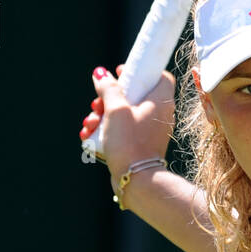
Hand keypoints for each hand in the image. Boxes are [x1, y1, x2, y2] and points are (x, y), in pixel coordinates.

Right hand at [80, 65, 175, 182]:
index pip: (159, 76)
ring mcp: (149, 130)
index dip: (140, 71)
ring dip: (102, 115)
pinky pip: (123, 130)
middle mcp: (159, 114)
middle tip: (97, 104)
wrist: (137, 180)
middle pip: (134, 95)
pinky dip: (107, 130)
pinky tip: (89, 135)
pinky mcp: (139, 144)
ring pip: (124, 113)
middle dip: (109, 98)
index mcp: (161, 101)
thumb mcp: (115, 110)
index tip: (121, 73)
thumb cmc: (130, 142)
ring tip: (90, 124)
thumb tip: (101, 73)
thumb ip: (108, 89)